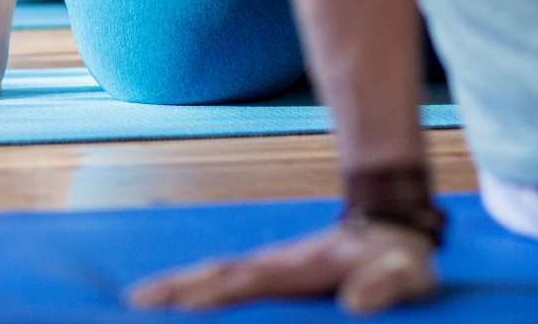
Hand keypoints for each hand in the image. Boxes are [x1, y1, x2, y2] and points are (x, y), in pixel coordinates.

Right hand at [126, 219, 437, 314]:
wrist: (394, 232)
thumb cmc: (400, 261)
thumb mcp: (404, 274)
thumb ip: (383, 286)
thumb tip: (356, 305)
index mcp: (298, 267)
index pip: (248, 280)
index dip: (215, 292)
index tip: (181, 304)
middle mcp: (273, 266)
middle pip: (215, 275)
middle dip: (176, 289)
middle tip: (133, 305)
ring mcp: (267, 272)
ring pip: (212, 278)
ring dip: (174, 289)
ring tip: (134, 304)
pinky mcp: (268, 281)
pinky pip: (223, 286)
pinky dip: (192, 291)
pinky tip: (171, 303)